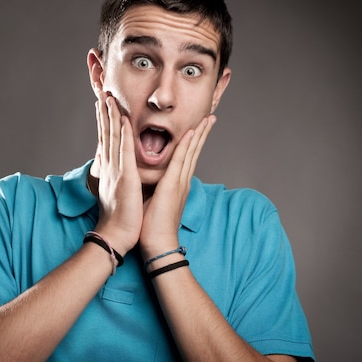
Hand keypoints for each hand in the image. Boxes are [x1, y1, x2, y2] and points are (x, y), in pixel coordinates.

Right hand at [92, 92, 142, 255]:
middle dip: (103, 113)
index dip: (103, 121)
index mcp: (110, 170)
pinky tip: (123, 119)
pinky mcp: (125, 177)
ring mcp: (116, 171)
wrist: (116, 235)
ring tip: (108, 98)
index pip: (106, 140)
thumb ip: (111, 175)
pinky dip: (123, 134)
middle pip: (105, 134)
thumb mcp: (113, 191)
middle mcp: (110, 167)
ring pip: (112, 138)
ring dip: (110, 117)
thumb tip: (106, 164)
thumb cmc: (118, 217)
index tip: (102, 105)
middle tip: (101, 93)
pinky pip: (124, 152)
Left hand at [139, 115, 216, 258]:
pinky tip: (191, 133)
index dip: (194, 141)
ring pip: (192, 152)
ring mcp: (180, 183)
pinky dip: (187, 146)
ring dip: (200, 134)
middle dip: (203, 133)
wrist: (157, 245)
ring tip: (209, 118)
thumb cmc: (152, 227)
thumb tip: (150, 181)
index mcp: (177, 184)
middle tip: (211, 116)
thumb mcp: (154, 201)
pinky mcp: (173, 186)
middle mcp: (182, 181)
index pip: (187, 158)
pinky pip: (181, 161)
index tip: (198, 127)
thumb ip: (155, 188)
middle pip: (195, 151)